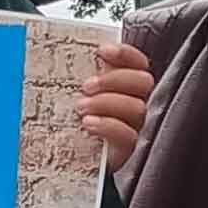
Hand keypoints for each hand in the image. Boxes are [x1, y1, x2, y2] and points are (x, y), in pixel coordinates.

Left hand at [79, 44, 154, 171]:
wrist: (69, 157)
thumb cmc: (72, 120)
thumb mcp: (74, 93)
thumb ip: (80, 74)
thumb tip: (65, 50)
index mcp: (124, 84)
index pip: (138, 63)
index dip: (125, 54)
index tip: (102, 51)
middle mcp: (135, 101)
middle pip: (143, 82)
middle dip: (115, 79)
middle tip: (87, 85)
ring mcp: (134, 125)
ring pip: (137, 107)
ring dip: (107, 102)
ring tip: (81, 107)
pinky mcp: (127, 148)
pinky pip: (128, 135)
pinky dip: (108, 125)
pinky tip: (88, 123)